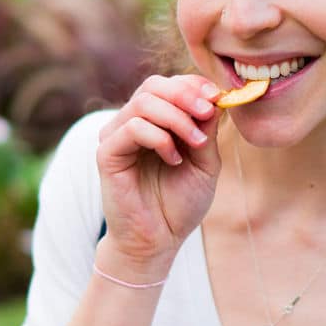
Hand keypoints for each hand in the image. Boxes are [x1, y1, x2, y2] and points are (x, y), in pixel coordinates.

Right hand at [96, 74, 221, 267]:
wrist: (158, 240)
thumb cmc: (180, 203)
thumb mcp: (205, 164)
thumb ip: (207, 131)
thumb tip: (214, 98)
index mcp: (156, 122)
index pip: (169, 85)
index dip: (193, 85)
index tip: (218, 97)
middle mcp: (133, 123)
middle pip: (154, 85)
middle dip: (185, 94)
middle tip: (207, 111)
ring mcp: (117, 136)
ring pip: (144, 102)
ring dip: (177, 118)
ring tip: (196, 143)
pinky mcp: (107, 153)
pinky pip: (132, 128)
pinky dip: (159, 138)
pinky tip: (173, 160)